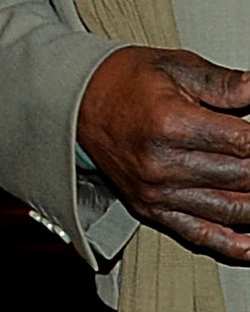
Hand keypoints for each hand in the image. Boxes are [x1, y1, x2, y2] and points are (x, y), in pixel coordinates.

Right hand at [76, 44, 249, 260]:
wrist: (78, 106)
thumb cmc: (126, 84)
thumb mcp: (177, 68)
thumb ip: (225, 83)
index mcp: (170, 125)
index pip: (245, 142)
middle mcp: (162, 165)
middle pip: (243, 177)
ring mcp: (157, 192)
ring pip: (230, 209)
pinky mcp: (152, 209)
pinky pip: (198, 234)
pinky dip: (232, 244)